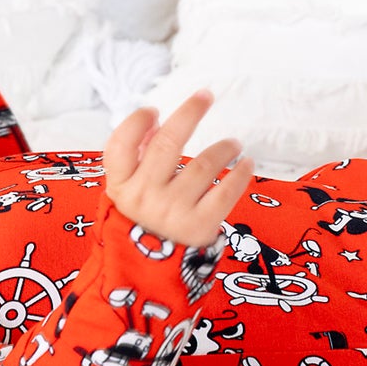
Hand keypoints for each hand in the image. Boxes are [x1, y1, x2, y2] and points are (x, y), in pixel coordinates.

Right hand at [103, 90, 253, 248]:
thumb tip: (154, 122)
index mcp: (120, 186)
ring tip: (234, 144)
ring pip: (203, 165)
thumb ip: (136, 158)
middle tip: (206, 95)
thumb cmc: (144, 219)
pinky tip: (246, 164)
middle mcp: (144, 197)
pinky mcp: (198, 226)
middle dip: (189, 114)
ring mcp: (172, 212)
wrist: (154, 270)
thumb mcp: (128, 192)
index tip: (154, 110)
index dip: (136, 122)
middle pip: (166, 144)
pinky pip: (225, 193)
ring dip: (223, 148)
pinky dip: (240, 174)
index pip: (120, 146)